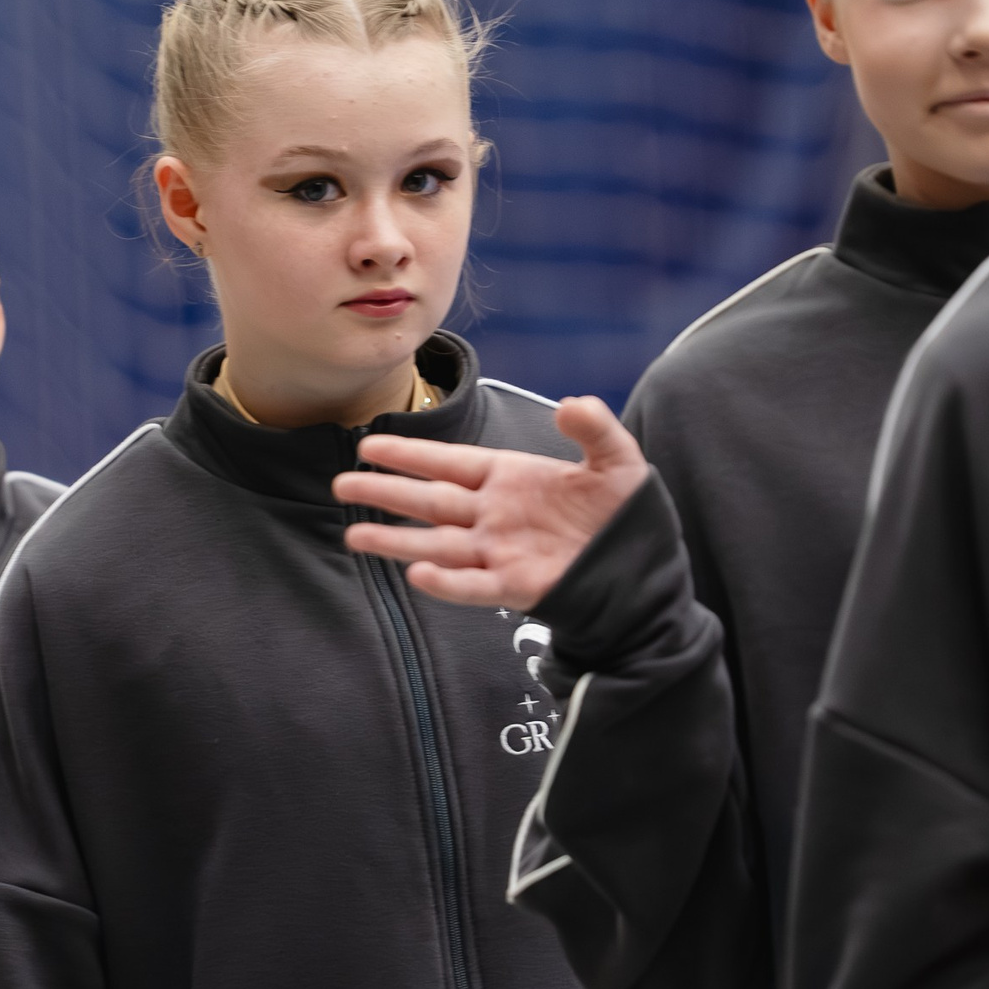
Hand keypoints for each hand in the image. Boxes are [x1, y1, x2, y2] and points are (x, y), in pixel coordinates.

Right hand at [332, 396, 649, 611]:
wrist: (646, 573)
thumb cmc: (626, 516)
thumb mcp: (619, 461)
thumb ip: (595, 429)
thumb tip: (573, 403)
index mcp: (509, 478)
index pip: (449, 463)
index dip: (410, 454)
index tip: (369, 444)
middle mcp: (494, 515)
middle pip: (429, 501)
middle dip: (386, 492)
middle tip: (342, 485)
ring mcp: (500, 552)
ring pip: (438, 545)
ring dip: (397, 541)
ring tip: (354, 536)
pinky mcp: (516, 586)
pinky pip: (475, 585)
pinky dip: (448, 582)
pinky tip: (418, 575)